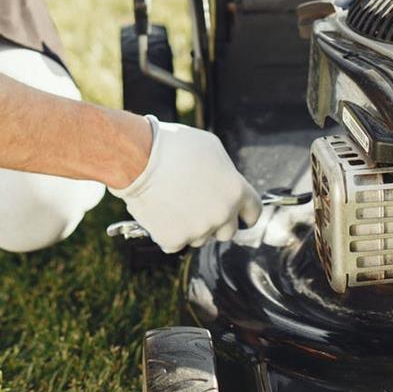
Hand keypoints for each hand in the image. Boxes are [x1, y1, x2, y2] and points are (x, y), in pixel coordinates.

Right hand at [109, 116, 261, 253]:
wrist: (139, 160)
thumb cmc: (173, 147)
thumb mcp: (211, 148)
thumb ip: (225, 171)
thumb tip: (224, 183)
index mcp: (236, 191)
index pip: (253, 212)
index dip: (246, 214)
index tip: (241, 217)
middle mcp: (221, 215)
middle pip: (228, 232)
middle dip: (216, 223)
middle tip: (197, 208)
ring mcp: (198, 230)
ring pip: (200, 238)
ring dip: (190, 227)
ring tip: (172, 204)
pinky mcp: (174, 240)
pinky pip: (175, 243)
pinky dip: (167, 233)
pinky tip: (159, 214)